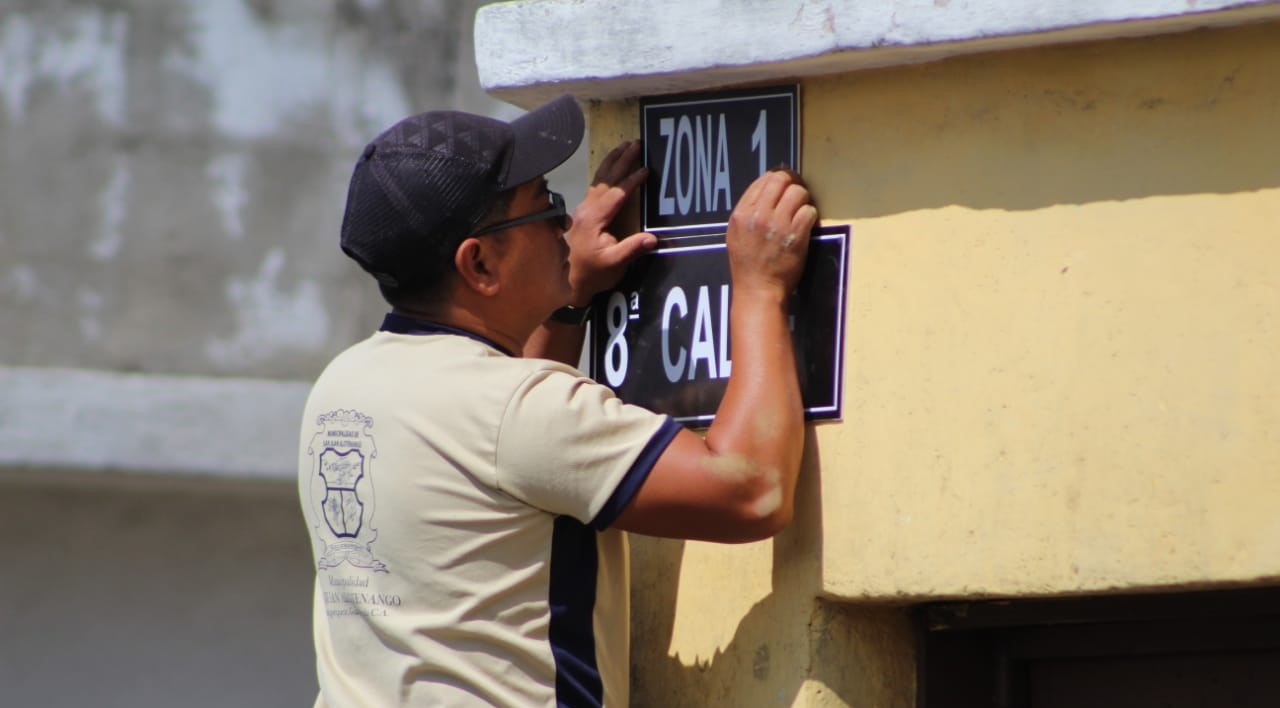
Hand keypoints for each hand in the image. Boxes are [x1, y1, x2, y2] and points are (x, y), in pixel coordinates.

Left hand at [564, 140, 657, 305]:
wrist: (569, 283)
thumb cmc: (592, 274)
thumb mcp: (614, 264)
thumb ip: (632, 249)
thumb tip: (653, 238)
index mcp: (593, 219)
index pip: (615, 194)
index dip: (631, 181)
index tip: (646, 169)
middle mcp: (586, 210)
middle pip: (606, 180)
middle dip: (621, 160)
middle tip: (636, 143)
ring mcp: (582, 210)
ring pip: (599, 180)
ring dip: (612, 162)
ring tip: (624, 146)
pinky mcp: (582, 214)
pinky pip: (596, 187)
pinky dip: (606, 173)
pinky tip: (611, 168)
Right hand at [726, 170, 817, 299]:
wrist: (758, 291)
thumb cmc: (747, 267)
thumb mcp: (736, 235)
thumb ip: (748, 212)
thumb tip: (766, 192)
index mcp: (741, 214)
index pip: (762, 180)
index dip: (777, 179)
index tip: (785, 186)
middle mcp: (758, 215)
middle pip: (781, 179)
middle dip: (793, 183)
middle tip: (798, 192)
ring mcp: (778, 224)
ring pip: (798, 192)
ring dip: (803, 199)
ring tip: (801, 211)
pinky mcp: (796, 234)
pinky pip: (809, 211)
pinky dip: (810, 215)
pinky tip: (805, 225)